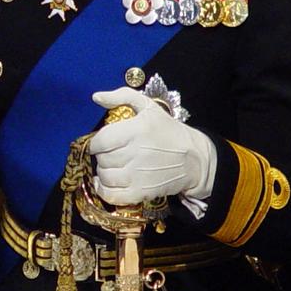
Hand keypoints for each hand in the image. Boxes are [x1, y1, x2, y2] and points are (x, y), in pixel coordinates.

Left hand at [89, 87, 215, 204]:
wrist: (194, 159)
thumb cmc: (169, 130)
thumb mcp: (149, 106)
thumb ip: (122, 96)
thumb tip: (96, 96)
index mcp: (136, 130)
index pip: (101, 140)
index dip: (96, 142)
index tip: (102, 143)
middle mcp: (135, 153)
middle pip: (102, 159)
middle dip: (103, 156)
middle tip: (111, 153)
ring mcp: (138, 175)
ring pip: (105, 176)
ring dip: (103, 172)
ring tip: (112, 167)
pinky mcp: (141, 192)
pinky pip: (112, 195)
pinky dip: (104, 190)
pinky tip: (105, 183)